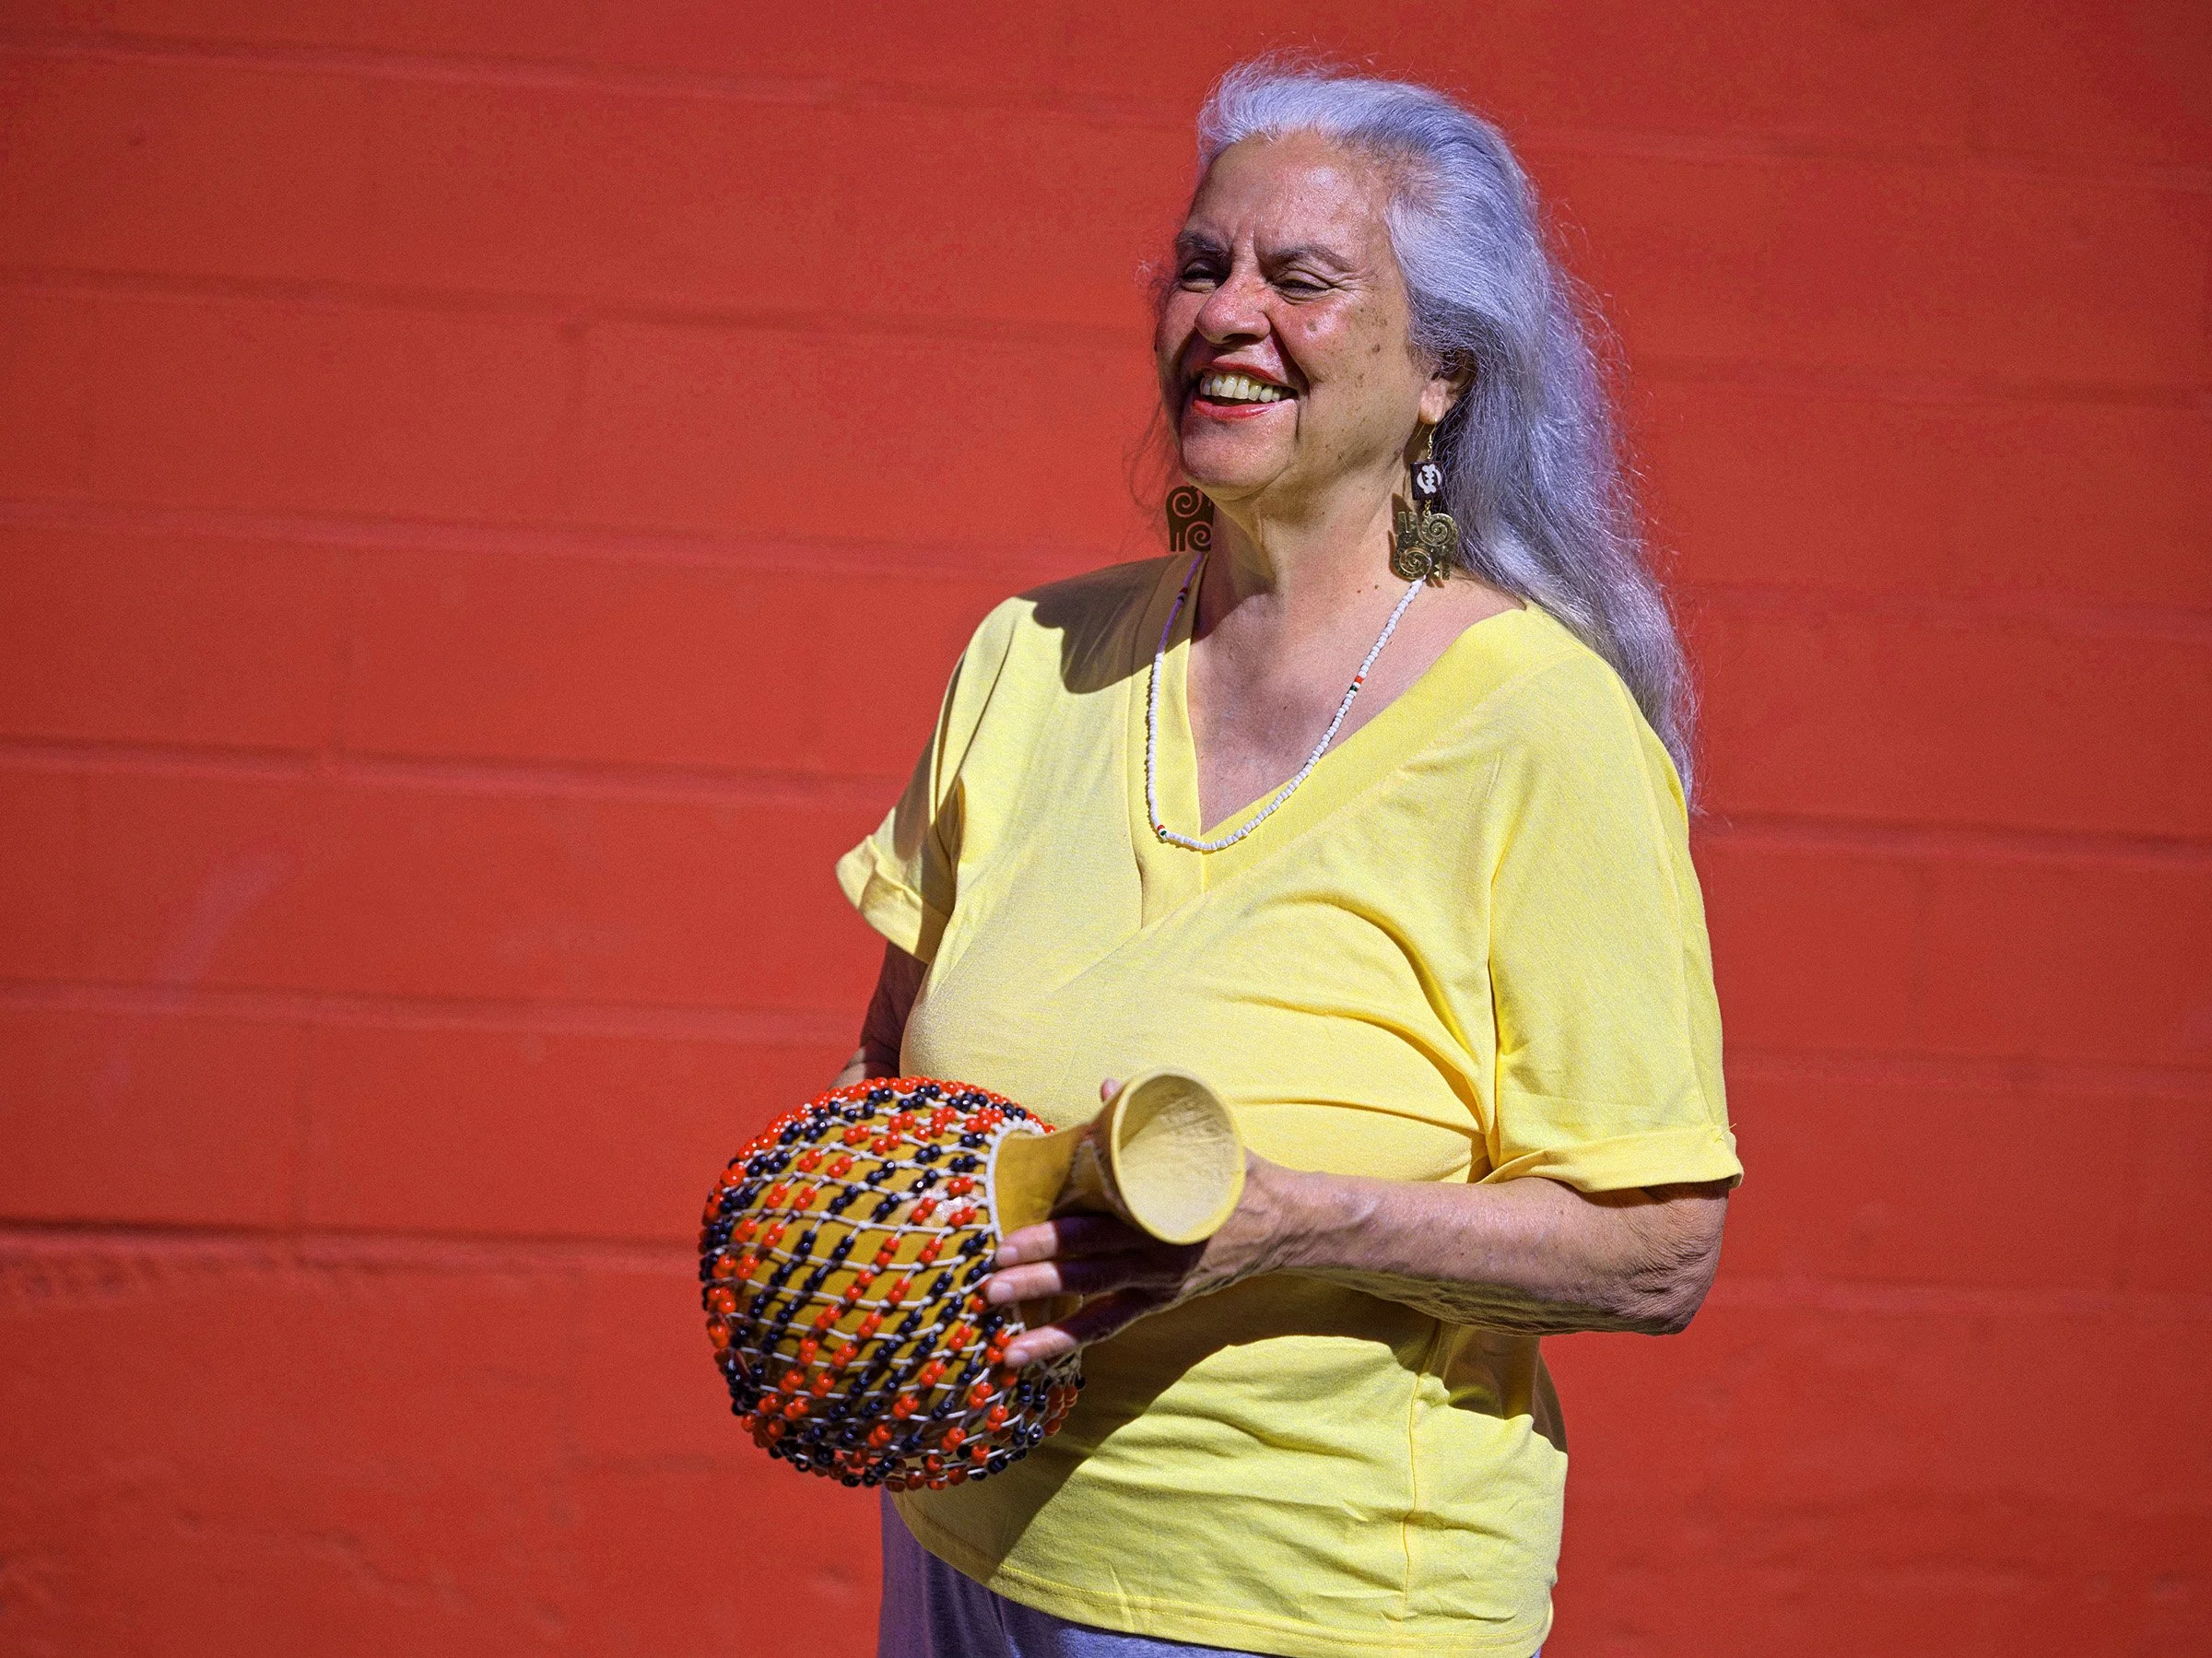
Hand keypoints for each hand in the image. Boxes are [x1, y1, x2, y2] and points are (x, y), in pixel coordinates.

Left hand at [986, 1077, 1289, 1365]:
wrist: (1286, 1225)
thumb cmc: (1238, 1177)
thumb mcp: (1205, 1142)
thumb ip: (1149, 1121)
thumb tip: (1106, 1086)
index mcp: (1162, 1215)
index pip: (1099, 1229)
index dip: (1053, 1238)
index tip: (1009, 1240)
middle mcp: (1157, 1256)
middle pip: (1088, 1268)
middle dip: (1035, 1275)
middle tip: (989, 1280)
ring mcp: (1158, 1285)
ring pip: (1095, 1304)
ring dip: (1045, 1321)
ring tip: (999, 1334)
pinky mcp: (1160, 1302)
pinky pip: (1111, 1327)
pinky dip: (1071, 1341)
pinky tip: (1032, 1356)